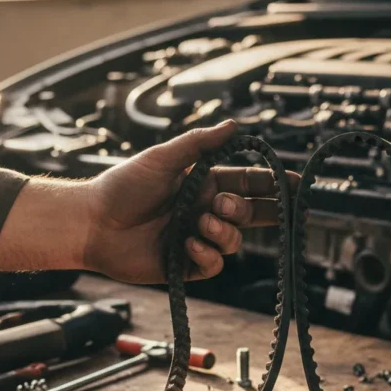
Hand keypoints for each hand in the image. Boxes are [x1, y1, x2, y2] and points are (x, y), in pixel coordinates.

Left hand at [82, 120, 297, 282]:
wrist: (92, 224)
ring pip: (235, 241)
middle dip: (253, 212)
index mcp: (204, 183)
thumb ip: (200, 144)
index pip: (250, 184)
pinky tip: (187, 245)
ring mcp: (198, 239)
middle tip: (223, 206)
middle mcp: (206, 211)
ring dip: (223, 232)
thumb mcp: (162, 158)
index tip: (298, 185)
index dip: (274, 185)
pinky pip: (215, 264)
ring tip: (199, 224)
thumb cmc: (122, 186)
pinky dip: (207, 255)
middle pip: (250, 214)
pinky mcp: (187, 265)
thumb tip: (234, 125)